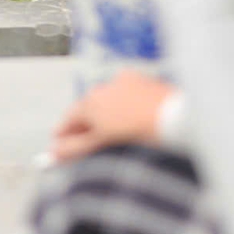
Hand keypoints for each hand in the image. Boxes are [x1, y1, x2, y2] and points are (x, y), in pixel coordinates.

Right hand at [53, 72, 175, 162]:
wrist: (178, 119)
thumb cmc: (141, 133)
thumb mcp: (103, 144)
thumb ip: (75, 148)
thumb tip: (55, 153)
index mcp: (90, 102)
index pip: (68, 119)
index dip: (63, 135)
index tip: (59, 146)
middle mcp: (103, 87)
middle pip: (87, 110)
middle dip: (85, 127)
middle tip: (87, 145)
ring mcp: (122, 82)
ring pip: (106, 101)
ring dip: (104, 115)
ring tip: (114, 134)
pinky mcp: (140, 81)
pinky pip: (124, 94)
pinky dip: (123, 105)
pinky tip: (132, 118)